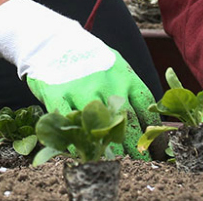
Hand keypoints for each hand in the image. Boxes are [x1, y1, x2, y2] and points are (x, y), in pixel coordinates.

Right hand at [0, 0, 155, 155]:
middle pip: (125, 122)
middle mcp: (104, 82)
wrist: (50, 39)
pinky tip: (81, 152)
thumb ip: (128, 86)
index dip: (150, 130)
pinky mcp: (56, 94)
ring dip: (107, 148)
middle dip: (133, 146)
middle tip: (138, 163)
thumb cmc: (85, 55)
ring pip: (98, 127)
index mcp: (122, 74)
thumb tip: (149, 117)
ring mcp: (80, 89)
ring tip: (112, 162)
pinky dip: (74, 139)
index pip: (144, 107)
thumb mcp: (112, 63)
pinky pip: (68, 123)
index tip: (152, 148)